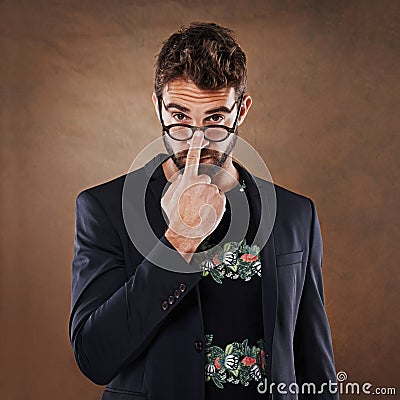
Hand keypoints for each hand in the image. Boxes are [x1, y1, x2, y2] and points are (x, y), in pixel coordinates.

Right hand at [161, 131, 225, 258]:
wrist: (185, 233)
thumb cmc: (174, 216)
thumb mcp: (167, 198)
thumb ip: (175, 184)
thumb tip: (181, 179)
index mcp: (187, 180)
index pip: (192, 157)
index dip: (195, 144)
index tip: (200, 135)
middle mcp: (202, 183)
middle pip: (204, 179)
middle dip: (201, 188)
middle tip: (194, 201)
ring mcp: (213, 191)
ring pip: (212, 190)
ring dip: (208, 198)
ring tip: (199, 209)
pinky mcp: (222, 200)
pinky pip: (219, 199)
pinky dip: (215, 205)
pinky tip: (206, 212)